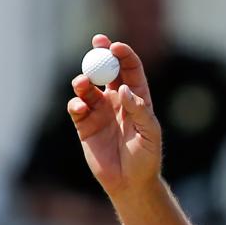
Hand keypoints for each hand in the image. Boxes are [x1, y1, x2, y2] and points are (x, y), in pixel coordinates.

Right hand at [67, 34, 161, 195]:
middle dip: (101, 54)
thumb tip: (123, 90)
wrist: (130, 182)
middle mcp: (117, 101)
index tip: (116, 46)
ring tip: (82, 83)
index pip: (130, 70)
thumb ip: (139, 111)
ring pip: (88, 87)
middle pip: (107, 71)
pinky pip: (76, 107)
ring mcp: (100, 111)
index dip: (124, 55)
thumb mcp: (150, 133)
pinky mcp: (85, 125)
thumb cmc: (146, 157)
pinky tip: (80, 107)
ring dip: (83, 80)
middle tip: (96, 42)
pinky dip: (75, 103)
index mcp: (137, 99)